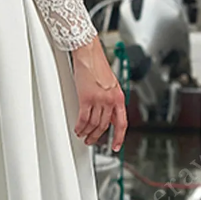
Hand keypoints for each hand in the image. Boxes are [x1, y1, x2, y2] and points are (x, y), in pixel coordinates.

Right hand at [70, 37, 127, 151]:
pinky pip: (84, 118)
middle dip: (97, 136)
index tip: (115, 146)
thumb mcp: (111, 85)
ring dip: (87, 132)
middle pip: (105, 126)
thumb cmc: (98, 66)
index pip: (122, 123)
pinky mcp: (86, 98)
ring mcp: (99, 99)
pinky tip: (78, 128)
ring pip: (94, 124)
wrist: (89, 54)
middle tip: (91, 141)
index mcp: (119, 97)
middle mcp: (111, 100)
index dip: (119, 137)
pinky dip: (80, 126)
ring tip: (83, 135)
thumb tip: (108, 114)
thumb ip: (111, 100)